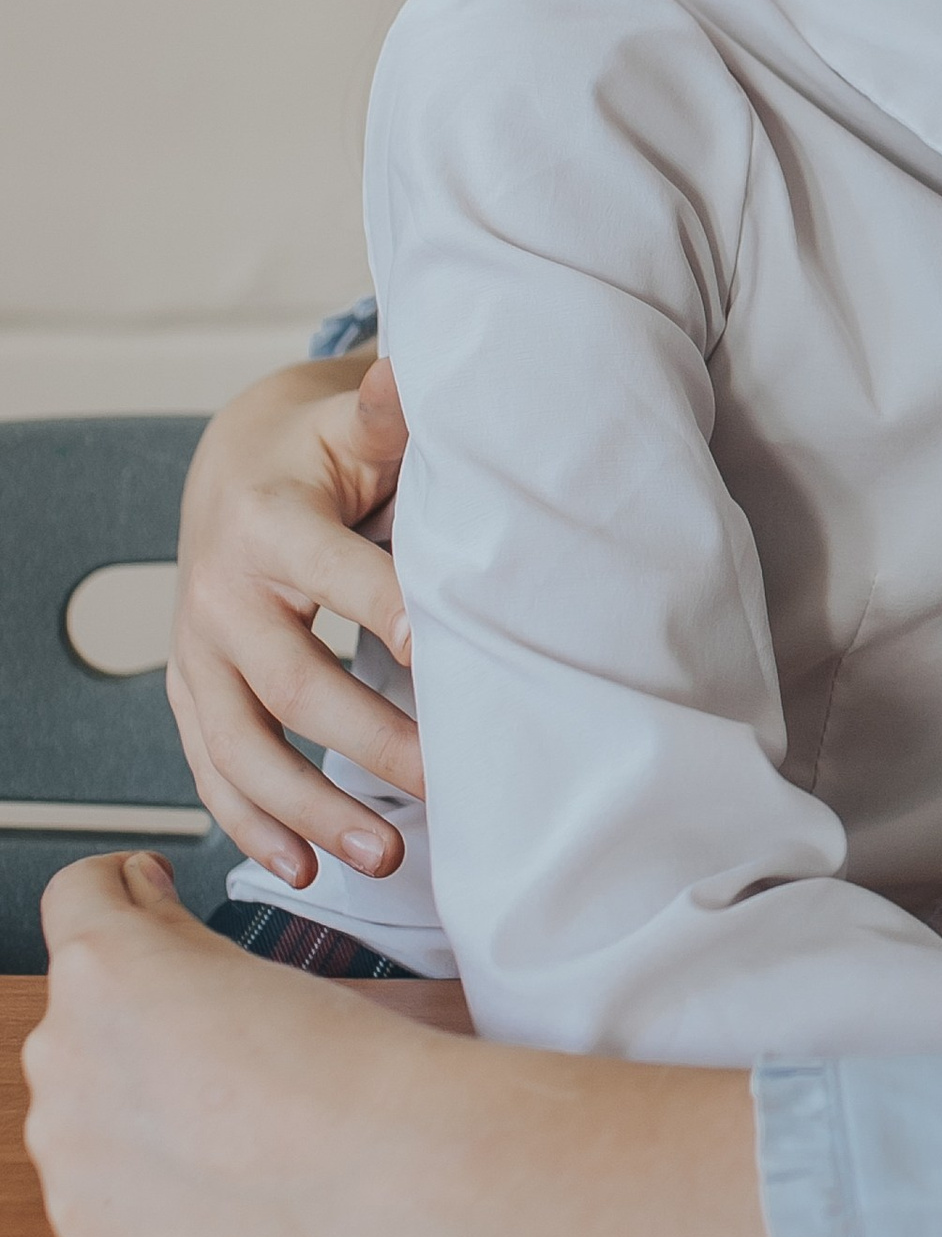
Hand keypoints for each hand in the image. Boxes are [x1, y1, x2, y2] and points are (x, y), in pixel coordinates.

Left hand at [25, 851, 435, 1236]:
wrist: (383, 1174)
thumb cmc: (339, 1066)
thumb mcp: (250, 964)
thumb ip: (168, 926)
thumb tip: (136, 896)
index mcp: (104, 969)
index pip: (73, 897)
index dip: (115, 889)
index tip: (139, 899)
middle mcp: (61, 1049)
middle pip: (81, 1007)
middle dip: (134, 1014)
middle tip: (219, 1039)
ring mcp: (61, 1141)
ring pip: (81, 1094)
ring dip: (130, 1095)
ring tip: (222, 1115)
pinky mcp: (77, 1213)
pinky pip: (90, 1173)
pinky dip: (135, 1170)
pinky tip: (206, 1169)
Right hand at [167, 354, 416, 891]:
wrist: (233, 470)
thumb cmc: (318, 453)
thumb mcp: (350, 423)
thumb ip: (388, 412)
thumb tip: (411, 368)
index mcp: (271, 524)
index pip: (344, 581)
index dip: (397, 621)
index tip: (455, 666)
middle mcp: (221, 594)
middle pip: (294, 685)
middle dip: (369, 744)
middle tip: (444, 786)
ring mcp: (197, 652)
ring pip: (242, 746)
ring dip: (309, 810)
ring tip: (385, 853)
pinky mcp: (191, 691)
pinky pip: (210, 769)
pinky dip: (252, 824)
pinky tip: (300, 867)